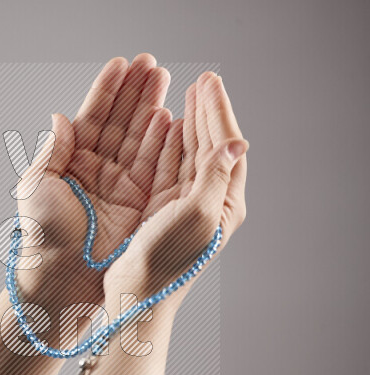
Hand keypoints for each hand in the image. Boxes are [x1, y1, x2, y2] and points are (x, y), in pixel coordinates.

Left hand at [16, 54, 173, 310]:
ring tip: (165, 79)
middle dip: (135, 92)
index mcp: (70, 162)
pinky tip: (173, 116)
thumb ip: (53, 150)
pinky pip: (154, 164)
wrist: (62, 275)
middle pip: (121, 122)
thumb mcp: (38, 185)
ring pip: (140, 138)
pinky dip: (164, 140)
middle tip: (151, 63)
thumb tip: (60, 117)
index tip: (120, 64)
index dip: (106, 91)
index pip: (92, 118)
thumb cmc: (43, 234)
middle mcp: (97, 169)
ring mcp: (120, 184)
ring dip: (152, 108)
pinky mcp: (139, 201)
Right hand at [104, 71, 248, 312]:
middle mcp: (209, 200)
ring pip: (190, 152)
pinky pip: (170, 166)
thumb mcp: (196, 216)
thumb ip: (215, 177)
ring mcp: (186, 203)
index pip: (226, 145)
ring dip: (189, 121)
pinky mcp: (163, 207)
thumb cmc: (166, 261)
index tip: (209, 83)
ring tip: (187, 95)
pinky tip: (168, 127)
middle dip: (207, 111)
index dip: (218, 112)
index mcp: (224, 203)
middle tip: (202, 81)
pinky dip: (169, 142)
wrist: (137, 293)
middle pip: (211, 144)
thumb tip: (237, 142)